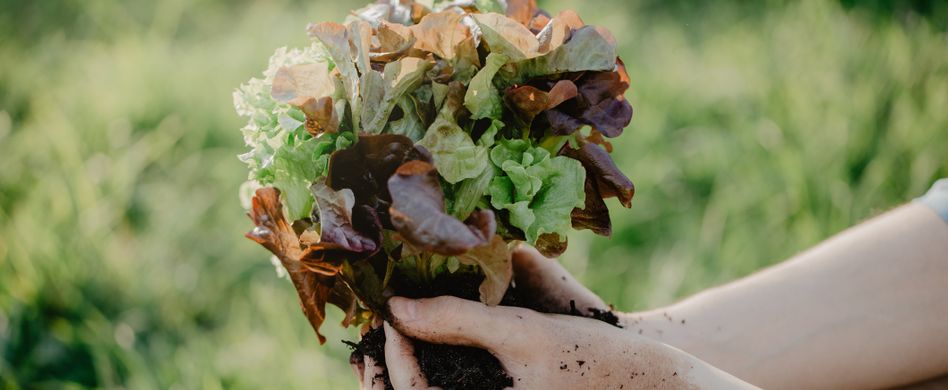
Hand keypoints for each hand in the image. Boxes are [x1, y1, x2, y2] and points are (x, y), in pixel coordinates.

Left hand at [351, 246, 598, 388]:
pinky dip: (431, 383)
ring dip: (405, 380)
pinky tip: (428, 355)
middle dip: (386, 378)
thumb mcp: (522, 331)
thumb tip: (397, 308)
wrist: (648, 384)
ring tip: (390, 346)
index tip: (390, 317)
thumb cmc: (590, 358)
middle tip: (370, 341)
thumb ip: (459, 320)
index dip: (393, 357)